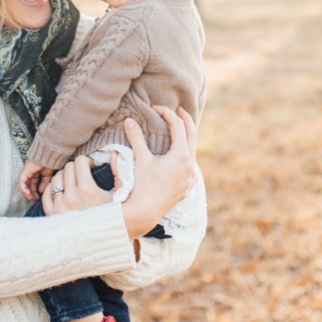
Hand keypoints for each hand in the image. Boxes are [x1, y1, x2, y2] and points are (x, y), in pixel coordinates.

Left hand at [17, 162, 50, 202]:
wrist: (50, 156)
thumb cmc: (50, 163)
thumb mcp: (48, 176)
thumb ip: (44, 183)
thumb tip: (40, 191)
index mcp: (34, 173)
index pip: (32, 184)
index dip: (33, 192)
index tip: (36, 198)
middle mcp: (28, 173)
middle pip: (26, 185)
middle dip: (29, 194)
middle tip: (33, 200)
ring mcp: (26, 172)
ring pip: (22, 185)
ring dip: (26, 192)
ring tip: (31, 198)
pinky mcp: (24, 172)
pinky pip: (21, 182)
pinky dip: (23, 188)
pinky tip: (28, 193)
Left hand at [50, 156, 115, 213]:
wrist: (102, 239)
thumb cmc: (114, 216)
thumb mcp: (121, 194)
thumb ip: (119, 172)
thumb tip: (113, 153)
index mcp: (87, 190)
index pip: (79, 162)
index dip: (87, 161)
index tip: (91, 167)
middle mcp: (70, 197)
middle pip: (67, 168)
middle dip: (77, 168)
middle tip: (84, 175)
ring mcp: (59, 206)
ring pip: (56, 178)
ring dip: (65, 177)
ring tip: (74, 183)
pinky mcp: (52, 215)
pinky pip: (47, 193)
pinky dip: (54, 189)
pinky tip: (64, 191)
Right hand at [123, 109, 197, 239]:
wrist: (144, 213)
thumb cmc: (141, 186)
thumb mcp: (139, 159)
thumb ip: (136, 138)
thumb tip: (129, 120)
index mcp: (181, 155)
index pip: (178, 126)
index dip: (167, 114)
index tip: (157, 108)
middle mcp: (190, 165)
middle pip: (192, 135)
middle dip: (185, 120)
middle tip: (179, 110)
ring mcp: (190, 177)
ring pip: (192, 151)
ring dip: (186, 138)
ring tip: (178, 131)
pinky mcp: (188, 187)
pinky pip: (191, 166)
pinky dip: (186, 155)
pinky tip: (178, 156)